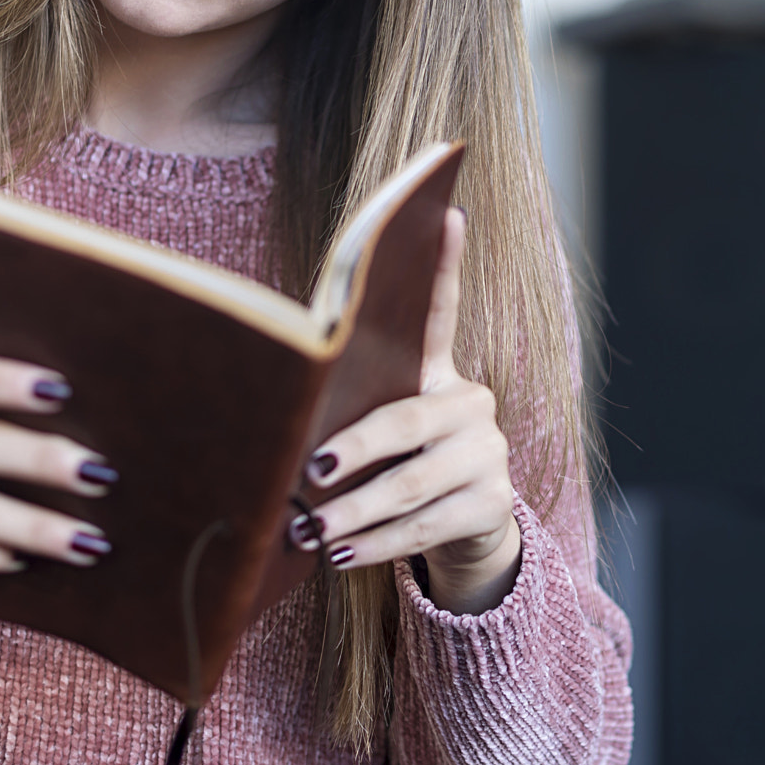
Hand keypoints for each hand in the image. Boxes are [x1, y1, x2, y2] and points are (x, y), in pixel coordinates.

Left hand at [294, 208, 519, 614]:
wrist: (465, 527)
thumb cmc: (397, 466)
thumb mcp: (377, 430)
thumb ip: (344, 409)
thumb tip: (271, 401)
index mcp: (438, 373)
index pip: (441, 312)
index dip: (444, 263)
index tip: (445, 210)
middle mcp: (472, 404)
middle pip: (407, 422)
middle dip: (354, 450)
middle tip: (310, 467)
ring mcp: (489, 454)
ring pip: (412, 485)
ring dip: (353, 512)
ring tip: (308, 529)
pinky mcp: (493, 503)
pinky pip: (425, 527)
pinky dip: (377, 545)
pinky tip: (340, 555)